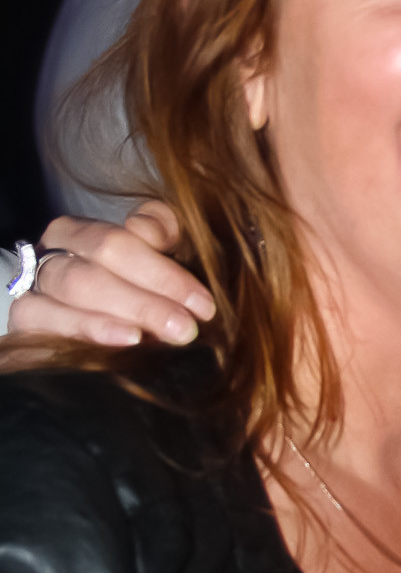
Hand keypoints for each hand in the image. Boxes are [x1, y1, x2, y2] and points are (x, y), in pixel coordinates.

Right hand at [8, 203, 213, 346]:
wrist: (108, 333)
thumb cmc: (141, 288)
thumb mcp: (160, 254)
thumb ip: (162, 230)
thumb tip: (144, 229)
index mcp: (79, 234)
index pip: (117, 244)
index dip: (162, 273)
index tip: (203, 305)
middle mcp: (51, 259)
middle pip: (90, 274)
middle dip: (142, 302)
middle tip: (184, 329)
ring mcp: (34, 294)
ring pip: (67, 297)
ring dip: (109, 319)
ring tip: (144, 339)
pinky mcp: (26, 329)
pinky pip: (40, 328)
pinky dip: (80, 333)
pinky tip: (117, 343)